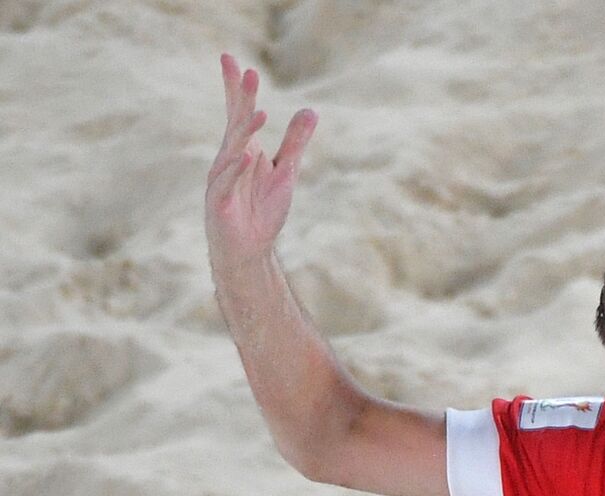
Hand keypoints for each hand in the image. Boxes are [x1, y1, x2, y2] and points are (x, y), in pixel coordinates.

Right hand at [205, 53, 317, 269]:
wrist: (250, 250)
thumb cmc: (262, 211)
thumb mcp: (285, 172)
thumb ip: (295, 142)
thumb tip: (310, 110)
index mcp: (243, 149)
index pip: (238, 112)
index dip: (236, 88)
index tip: (233, 60)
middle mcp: (228, 160)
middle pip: (234, 123)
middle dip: (239, 98)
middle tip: (247, 71)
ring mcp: (221, 180)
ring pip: (231, 150)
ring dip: (244, 132)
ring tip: (260, 112)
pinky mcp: (219, 203)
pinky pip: (226, 183)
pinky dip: (236, 170)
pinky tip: (247, 157)